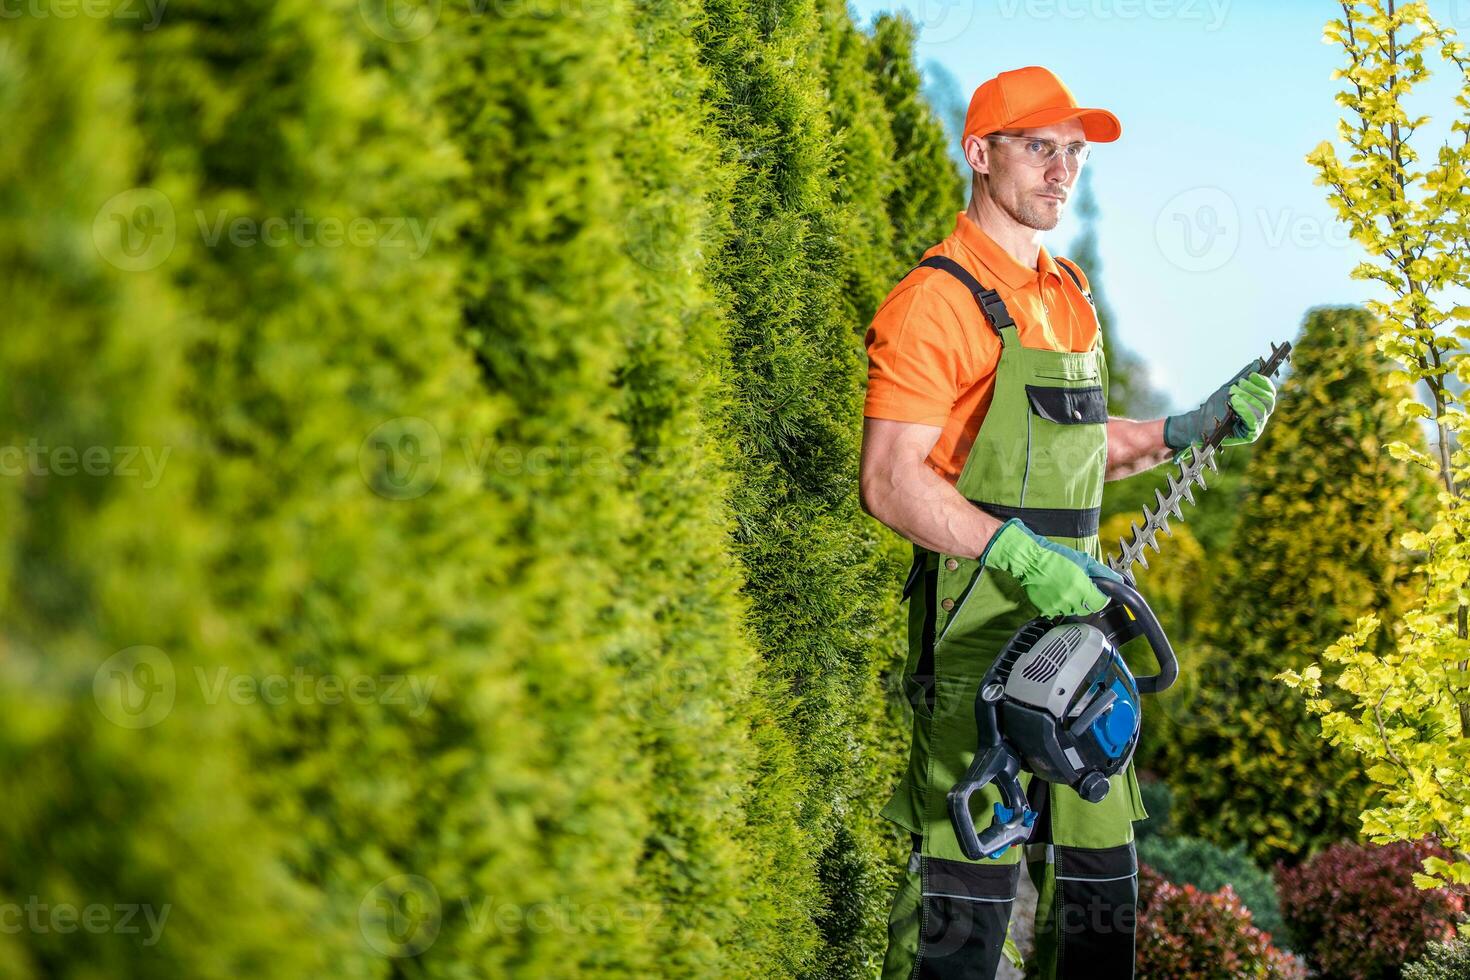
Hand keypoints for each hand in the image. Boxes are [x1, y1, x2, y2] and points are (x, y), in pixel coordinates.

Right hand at [978, 518, 1122, 618]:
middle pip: (1088, 608)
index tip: (1098, 591)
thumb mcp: (1083, 560)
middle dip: (1088, 599)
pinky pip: (1057, 611)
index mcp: (1082, 589)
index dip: (1102, 596)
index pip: (1101, 603)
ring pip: (1073, 611)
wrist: (1030, 560)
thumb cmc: (1054, 557)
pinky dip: (1058, 604)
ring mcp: (1057, 607)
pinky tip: (1055, 591)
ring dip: (1073, 602)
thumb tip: (1116, 579)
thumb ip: (1102, 572)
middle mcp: (1071, 601)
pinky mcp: (1045, 609)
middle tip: (1080, 586)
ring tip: (1065, 587)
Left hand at [1164, 361, 1276, 455]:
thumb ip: (1243, 378)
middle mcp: (1261, 417)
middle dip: (1254, 390)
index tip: (1253, 375)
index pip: (1269, 393)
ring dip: (1248, 398)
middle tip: (1239, 384)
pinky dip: (1245, 409)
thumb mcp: (1229, 389)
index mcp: (1259, 405)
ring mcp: (1257, 427)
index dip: (1264, 383)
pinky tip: (1235, 401)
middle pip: (1268, 401)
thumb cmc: (1214, 407)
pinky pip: (1253, 421)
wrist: (1198, 423)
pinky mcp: (1250, 436)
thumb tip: (1257, 363)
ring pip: (1262, 410)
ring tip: (1233, 392)